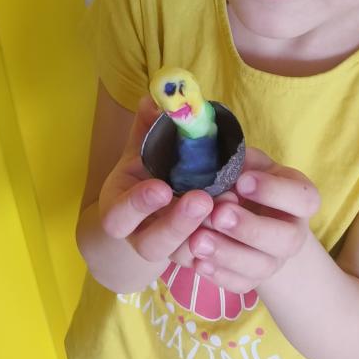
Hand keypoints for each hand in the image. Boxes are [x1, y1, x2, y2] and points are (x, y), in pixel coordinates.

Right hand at [98, 96, 213, 264]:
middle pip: (152, 245)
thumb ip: (147, 127)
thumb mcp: (141, 148)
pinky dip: (221, 242)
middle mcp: (138, 236)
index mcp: (118, 210)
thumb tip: (155, 98)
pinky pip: (205, 259)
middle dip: (177, 224)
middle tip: (203, 199)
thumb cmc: (146, 171)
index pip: (119, 215)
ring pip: (181, 256)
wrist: (151, 208)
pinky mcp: (190, 258)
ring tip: (229, 205)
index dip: (139, 204)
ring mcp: (166, 252)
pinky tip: (239, 220)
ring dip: (205, 234)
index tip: (162, 186)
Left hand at [187, 147, 319, 293]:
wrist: (241, 208)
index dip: (274, 192)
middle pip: (286, 240)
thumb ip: (238, 160)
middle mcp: (293, 232)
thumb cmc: (244, 177)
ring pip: (262, 267)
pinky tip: (198, 261)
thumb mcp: (247, 161)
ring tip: (198, 239)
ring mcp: (275, 259)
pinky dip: (219, 275)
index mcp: (299, 197)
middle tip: (219, 214)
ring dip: (228, 254)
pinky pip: (241, 284)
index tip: (241, 181)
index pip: (304, 199)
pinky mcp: (253, 278)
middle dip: (250, 228)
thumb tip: (217, 159)